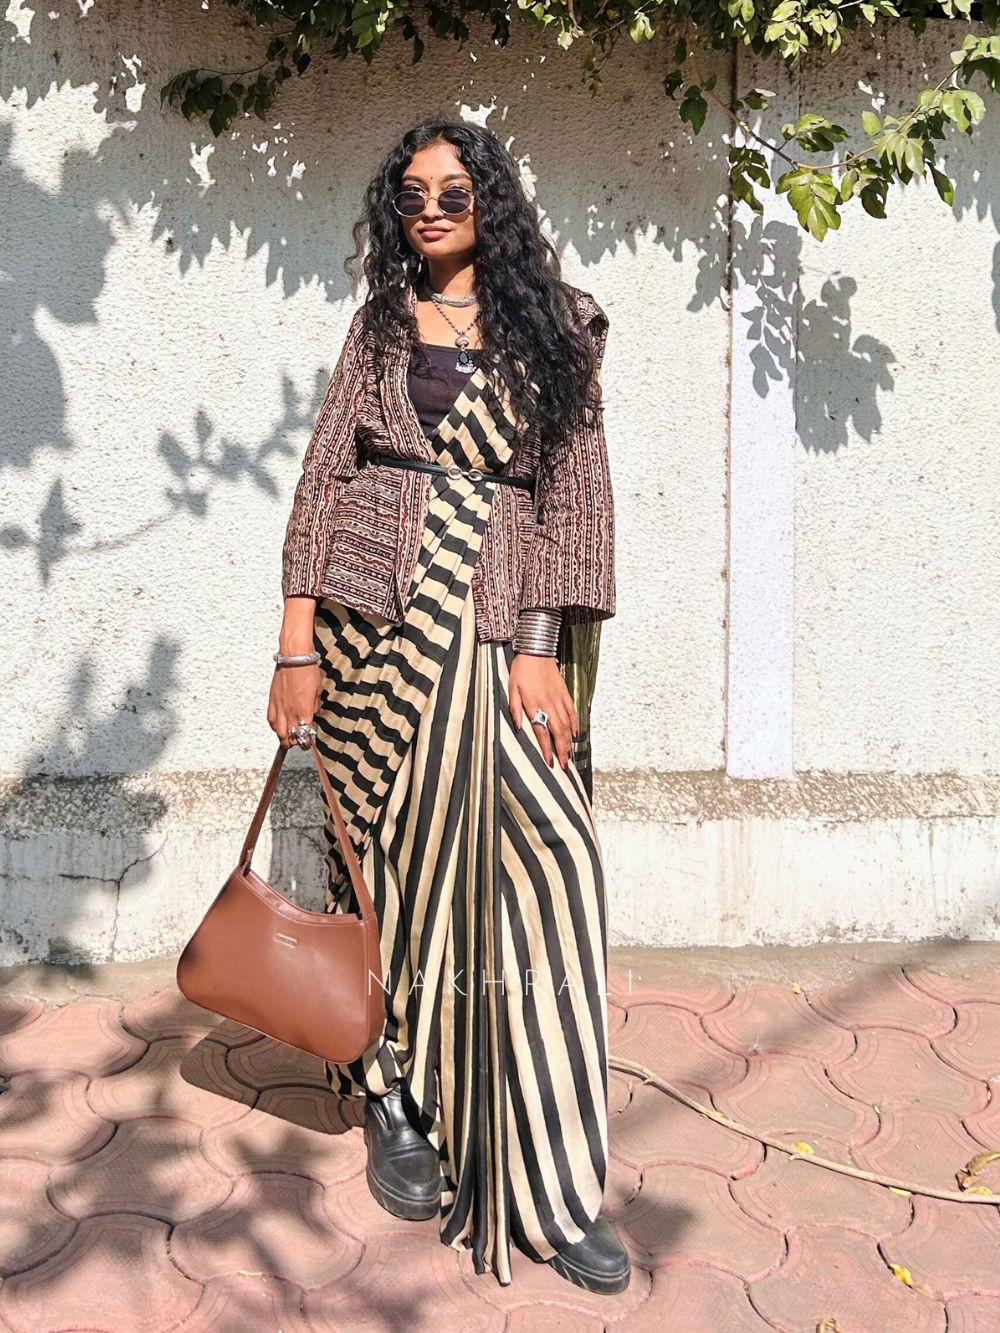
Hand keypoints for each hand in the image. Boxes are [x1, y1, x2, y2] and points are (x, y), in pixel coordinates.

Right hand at [268, 662, 322, 748]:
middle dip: (294, 743)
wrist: (294, 658)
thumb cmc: (308, 671)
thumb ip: (314, 706)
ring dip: (283, 738)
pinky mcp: (272, 701)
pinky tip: (278, 727)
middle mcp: (290, 712)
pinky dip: (274, 727)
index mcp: (304, 710)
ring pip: (278, 731)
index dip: (306, 741)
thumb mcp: (318, 691)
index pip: (304, 733)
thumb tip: (311, 715)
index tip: (308, 743)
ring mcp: (279, 707)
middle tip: (298, 743)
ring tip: (288, 739)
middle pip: (289, 736)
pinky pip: (271, 720)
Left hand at [508, 654, 578, 769]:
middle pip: (558, 733)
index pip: (542, 732)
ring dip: (568, 743)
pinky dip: (575, 725)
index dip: (546, 749)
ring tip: (569, 756)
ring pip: (566, 725)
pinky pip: (572, 712)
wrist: (536, 651)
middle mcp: (549, 705)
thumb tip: (519, 728)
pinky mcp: (565, 693)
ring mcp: (559, 699)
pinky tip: (575, 735)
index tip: (549, 763)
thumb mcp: (511, 689)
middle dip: (561, 751)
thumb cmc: (521, 670)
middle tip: (563, 767)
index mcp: (534, 705)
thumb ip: (514, 709)